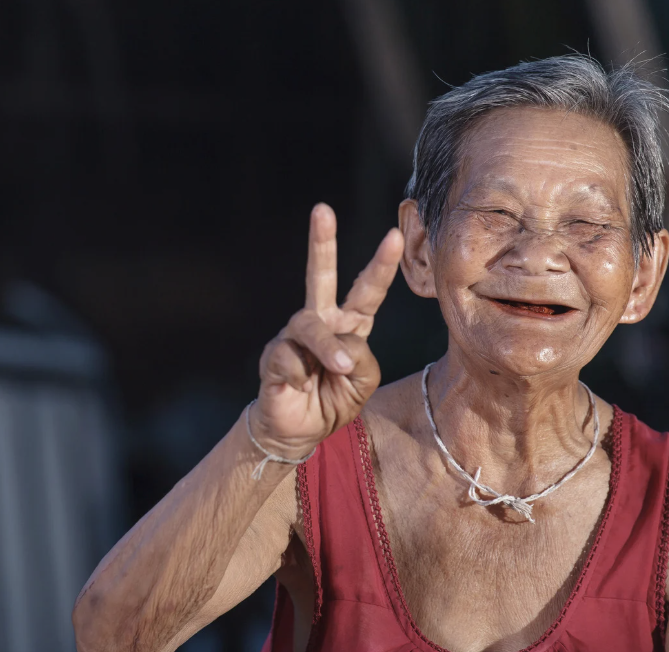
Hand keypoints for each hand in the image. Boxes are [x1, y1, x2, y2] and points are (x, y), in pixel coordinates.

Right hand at [253, 203, 404, 456]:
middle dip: (321, 242)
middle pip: (320, 276)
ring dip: (328, 349)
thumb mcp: (363, 382)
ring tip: (339, 369)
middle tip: (322, 209)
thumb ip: (362, 358)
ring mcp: (294, 336)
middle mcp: (320, 322)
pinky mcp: (273, 355)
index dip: (381, 264)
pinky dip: (302, 376)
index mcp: (349, 326)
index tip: (394, 236)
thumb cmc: (333, 400)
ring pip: (311, 326)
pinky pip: (290, 357)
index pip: (367, 290)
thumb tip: (340, 344)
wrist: (298, 432)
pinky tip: (301, 387)